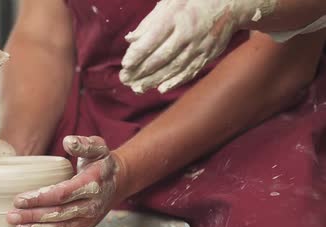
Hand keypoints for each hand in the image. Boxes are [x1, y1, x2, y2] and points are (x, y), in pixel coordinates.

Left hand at [6, 136, 122, 226]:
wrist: (119, 181)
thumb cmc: (102, 162)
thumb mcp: (98, 147)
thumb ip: (83, 144)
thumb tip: (68, 141)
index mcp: (91, 183)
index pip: (61, 193)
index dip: (39, 198)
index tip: (19, 199)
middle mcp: (92, 204)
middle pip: (58, 213)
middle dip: (33, 216)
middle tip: (11, 217)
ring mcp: (90, 217)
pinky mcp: (88, 226)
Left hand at [120, 0, 274, 93]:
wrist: (230, 2)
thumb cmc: (193, 1)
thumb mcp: (170, 3)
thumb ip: (149, 22)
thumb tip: (130, 40)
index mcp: (175, 17)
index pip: (153, 38)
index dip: (138, 53)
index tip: (125, 64)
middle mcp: (187, 33)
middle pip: (161, 57)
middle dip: (141, 70)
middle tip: (125, 79)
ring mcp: (198, 46)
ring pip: (173, 68)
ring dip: (154, 80)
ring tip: (137, 87)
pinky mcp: (207, 55)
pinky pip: (189, 71)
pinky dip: (175, 81)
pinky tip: (161, 89)